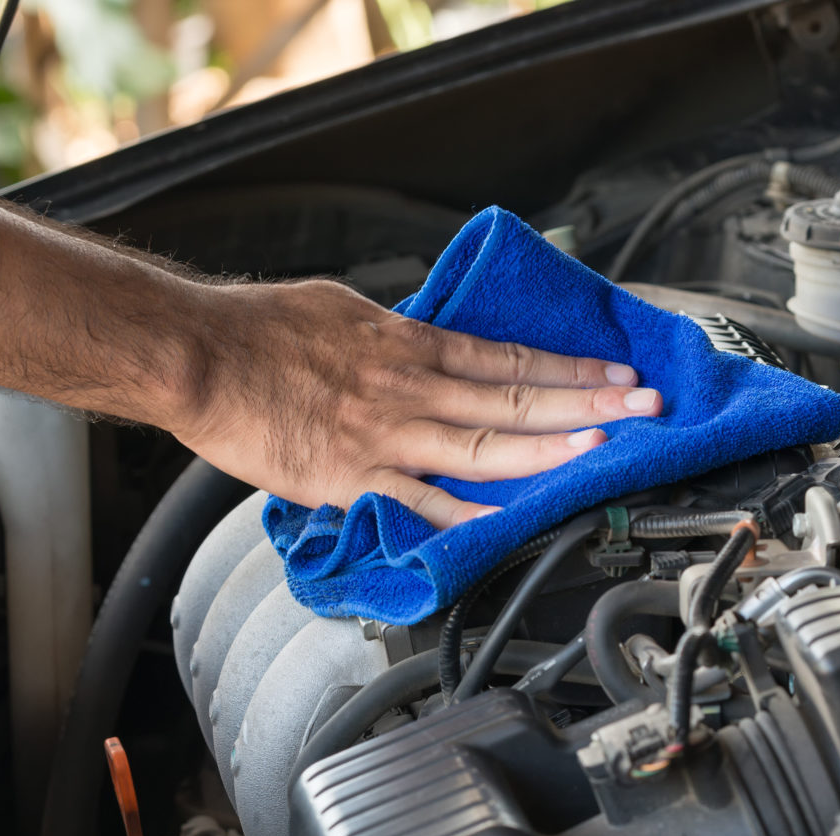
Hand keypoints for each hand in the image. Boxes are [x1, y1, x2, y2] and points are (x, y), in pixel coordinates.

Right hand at [171, 279, 660, 528]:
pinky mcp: (349, 478)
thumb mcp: (340, 310)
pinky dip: (465, 513)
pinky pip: (419, 501)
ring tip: (598, 452)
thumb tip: (426, 341)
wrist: (197, 356)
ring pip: (481, 445)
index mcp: (406, 343)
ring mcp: (382, 435)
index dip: (569, 369)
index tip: (616, 376)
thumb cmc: (257, 331)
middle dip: (586, 404)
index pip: (508, 358)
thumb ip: (391, 335)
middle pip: (514, 399)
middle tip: (643, 409)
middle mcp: (407, 387)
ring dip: (546, 451)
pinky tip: (505, 522)